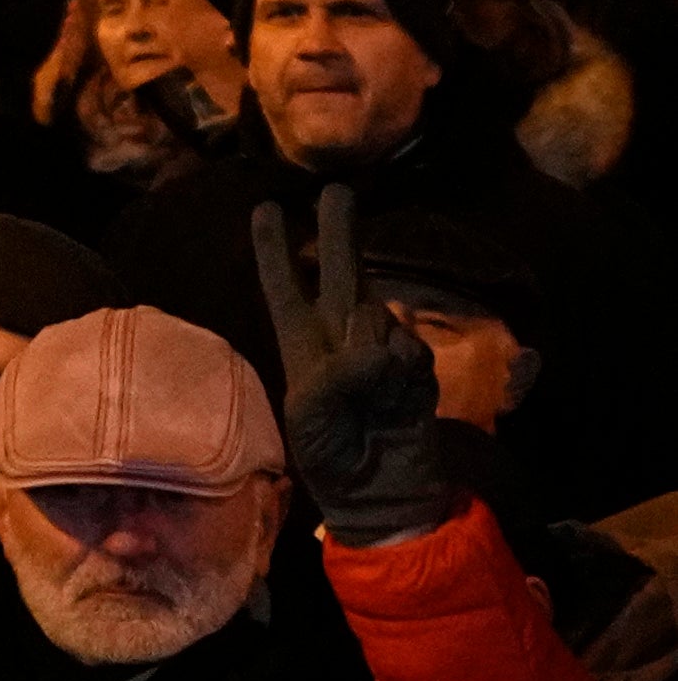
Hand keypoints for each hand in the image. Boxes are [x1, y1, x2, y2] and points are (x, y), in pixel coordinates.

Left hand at [254, 186, 457, 545]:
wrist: (383, 490)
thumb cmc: (331, 456)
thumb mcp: (311, 417)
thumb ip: (337, 373)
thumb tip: (376, 339)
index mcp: (300, 344)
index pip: (282, 288)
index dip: (274, 250)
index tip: (265, 208)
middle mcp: (338, 336)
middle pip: (338, 271)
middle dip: (337, 230)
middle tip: (337, 190)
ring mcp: (380, 347)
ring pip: (375, 316)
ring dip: (371, 352)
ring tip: (369, 399)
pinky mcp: (415, 366)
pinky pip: (406, 350)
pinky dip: (401, 373)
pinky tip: (398, 400)